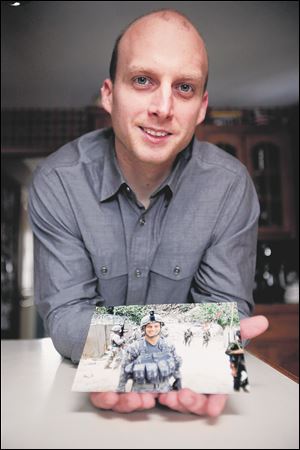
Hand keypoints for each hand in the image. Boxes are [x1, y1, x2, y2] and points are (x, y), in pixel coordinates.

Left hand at [90, 315, 268, 415]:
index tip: (208, 405)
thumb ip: (234, 327)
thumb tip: (262, 321)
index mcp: (192, 376)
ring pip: (146, 403)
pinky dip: (111, 398)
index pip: (206, 398)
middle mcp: (170, 382)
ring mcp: (146, 382)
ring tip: (140, 398)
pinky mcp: (123, 379)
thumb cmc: (182, 331)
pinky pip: (115, 396)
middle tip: (177, 395)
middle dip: (180, 404)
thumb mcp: (207, 327)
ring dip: (142, 405)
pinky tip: (111, 394)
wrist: (147, 321)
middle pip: (178, 404)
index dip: (207, 404)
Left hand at [158, 314, 268, 416]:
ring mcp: (180, 385)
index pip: (217, 397)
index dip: (215, 404)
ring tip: (169, 396)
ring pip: (179, 401)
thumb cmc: (208, 339)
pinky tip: (158, 392)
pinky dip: (160, 394)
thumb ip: (241, 329)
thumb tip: (262, 321)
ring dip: (175, 402)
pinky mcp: (165, 381)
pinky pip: (162, 392)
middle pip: (197, 402)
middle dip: (192, 403)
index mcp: (214, 380)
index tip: (213, 410)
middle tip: (185, 396)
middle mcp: (197, 386)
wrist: (185, 330)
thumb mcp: (222, 332)